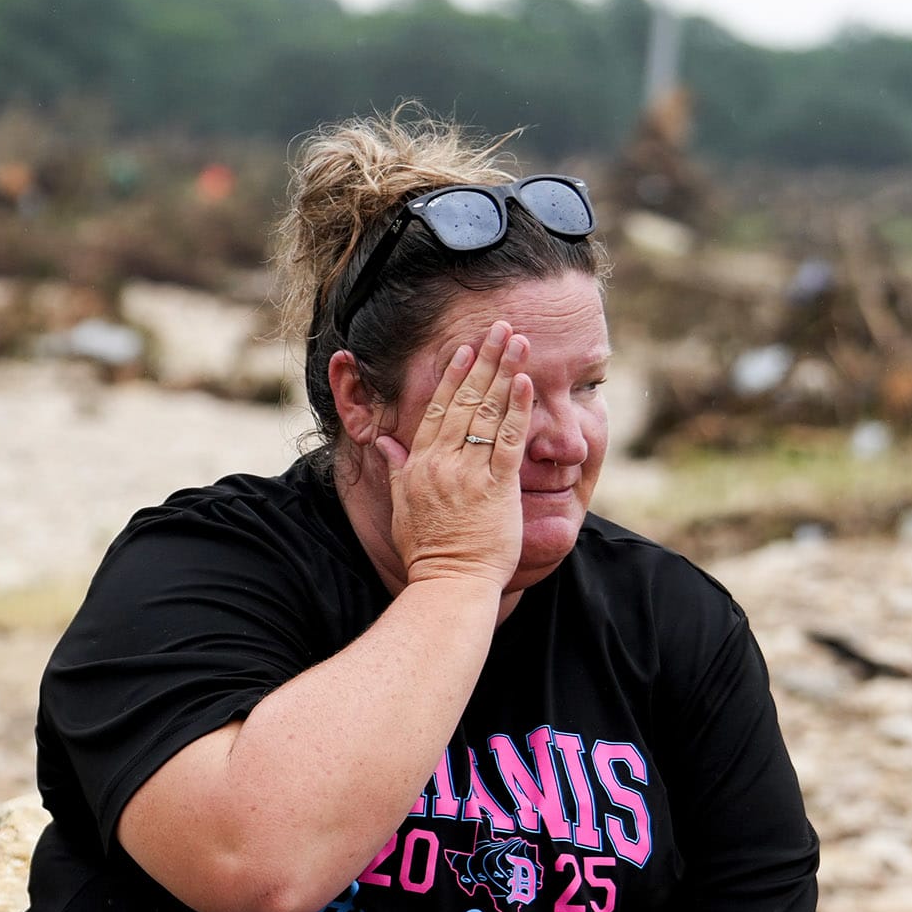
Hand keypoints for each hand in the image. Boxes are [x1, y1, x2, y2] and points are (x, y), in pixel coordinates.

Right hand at [371, 319, 533, 589]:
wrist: (447, 583)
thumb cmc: (427, 552)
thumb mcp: (402, 506)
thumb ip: (397, 469)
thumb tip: (384, 442)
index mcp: (419, 464)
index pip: (437, 409)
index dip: (452, 375)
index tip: (464, 348)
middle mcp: (442, 461)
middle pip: (465, 400)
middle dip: (483, 360)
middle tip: (498, 328)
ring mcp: (470, 472)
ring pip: (488, 412)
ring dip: (504, 372)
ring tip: (517, 340)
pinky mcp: (497, 487)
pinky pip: (509, 441)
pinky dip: (518, 410)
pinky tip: (526, 383)